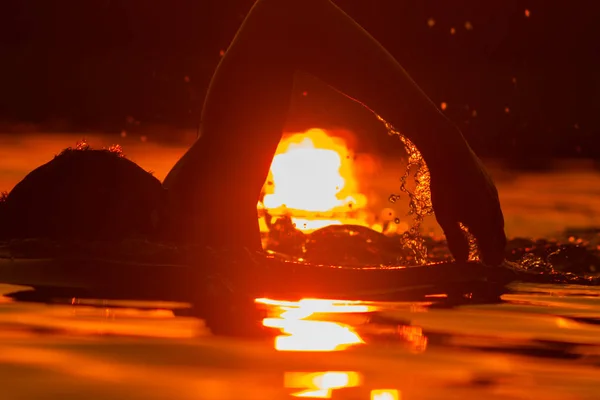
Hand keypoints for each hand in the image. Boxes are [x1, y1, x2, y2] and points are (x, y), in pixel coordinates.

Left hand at [429, 147, 506, 265]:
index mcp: (484, 222)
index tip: (488, 266)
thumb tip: (464, 260)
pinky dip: (490, 218)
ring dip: (493, 233)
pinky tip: (482, 215)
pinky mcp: (489, 184)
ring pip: (497, 220)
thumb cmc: (445, 189)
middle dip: (495, 248)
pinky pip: (494, 206)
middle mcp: (493, 210)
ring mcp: (493, 196)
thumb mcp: (446, 218)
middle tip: (490, 258)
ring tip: (486, 239)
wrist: (451, 155)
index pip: (494, 248)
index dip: (491, 258)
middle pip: (499, 235)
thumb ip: (456, 239)